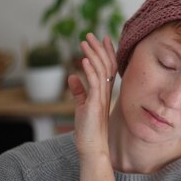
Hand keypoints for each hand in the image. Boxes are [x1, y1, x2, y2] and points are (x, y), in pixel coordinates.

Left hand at [68, 33, 116, 180]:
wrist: (93, 147)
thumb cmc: (88, 129)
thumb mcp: (82, 106)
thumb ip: (79, 91)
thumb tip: (72, 76)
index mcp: (104, 92)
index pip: (108, 67)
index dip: (106, 52)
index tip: (103, 38)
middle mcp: (106, 92)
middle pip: (106, 65)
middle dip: (99, 48)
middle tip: (91, 34)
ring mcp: (102, 97)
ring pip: (100, 71)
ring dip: (92, 55)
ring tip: (84, 42)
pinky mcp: (95, 104)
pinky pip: (94, 84)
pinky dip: (89, 71)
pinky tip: (83, 60)